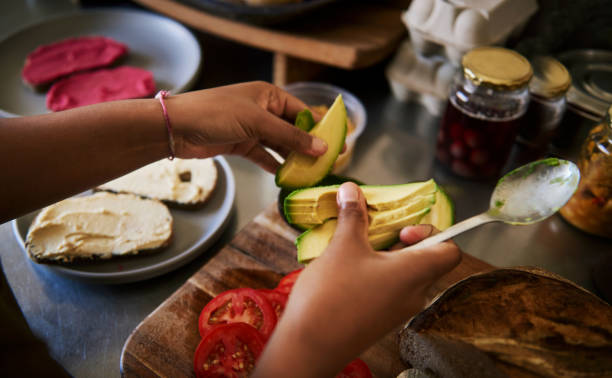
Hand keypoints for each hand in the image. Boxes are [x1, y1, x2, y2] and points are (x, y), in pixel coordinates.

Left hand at [165, 81, 326, 171]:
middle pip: (292, 130)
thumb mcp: (258, 123)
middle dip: (307, 147)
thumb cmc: (217, 114)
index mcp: (269, 95)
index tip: (335, 146)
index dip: (319, 128)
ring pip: (279, 145)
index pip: (302, 111)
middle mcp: (262, 110)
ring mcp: (251, 128)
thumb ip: (291, 137)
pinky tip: (286, 177)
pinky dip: (274, 165)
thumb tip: (323, 148)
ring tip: (309, 174)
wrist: (177, 128)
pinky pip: (264, 156)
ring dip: (292, 159)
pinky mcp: (240, 144)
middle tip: (325, 164)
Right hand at [254, 182, 461, 376]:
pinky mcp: (380, 320)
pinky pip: (390, 290)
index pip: (450, 251)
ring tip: (355, 248)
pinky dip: (376, 274)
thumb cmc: (332, 294)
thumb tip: (351, 189)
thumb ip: (353, 216)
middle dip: (401, 240)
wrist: (310, 346)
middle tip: (373, 233)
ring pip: (405, 274)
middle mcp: (414, 293)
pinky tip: (347, 270)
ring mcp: (398, 310)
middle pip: (426, 260)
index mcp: (416, 273)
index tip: (402, 230)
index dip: (433, 233)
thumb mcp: (343, 246)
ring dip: (385, 256)